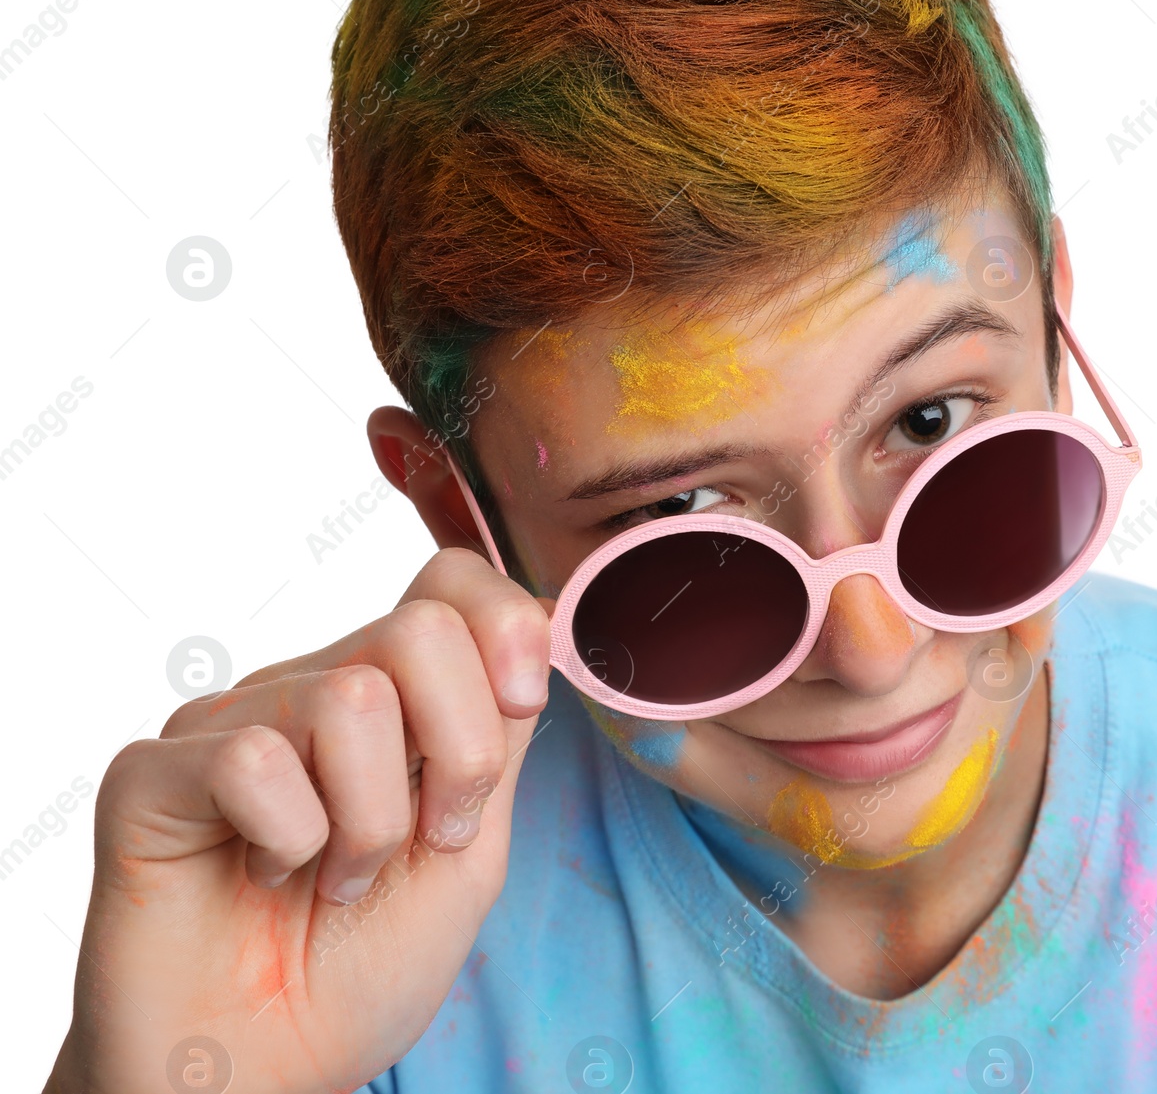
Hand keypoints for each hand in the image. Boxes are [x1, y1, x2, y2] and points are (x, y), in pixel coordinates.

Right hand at [45, 547, 551, 1093]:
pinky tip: (262, 877)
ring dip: (371, 822)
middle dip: (458, 752)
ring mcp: (226, 723)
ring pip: (351, 698)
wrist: (264, 1072)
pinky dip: (290, 841)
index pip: (449, 584)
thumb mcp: (470, 848)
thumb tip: (534, 622)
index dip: (505, 627)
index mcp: (387, 697)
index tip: (521, 706)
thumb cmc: (360, 968)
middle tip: (425, 841)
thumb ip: (497, 737)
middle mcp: (306, 689)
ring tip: (336, 877)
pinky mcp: (152, 773)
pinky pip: (254, 760)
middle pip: (419, 630)